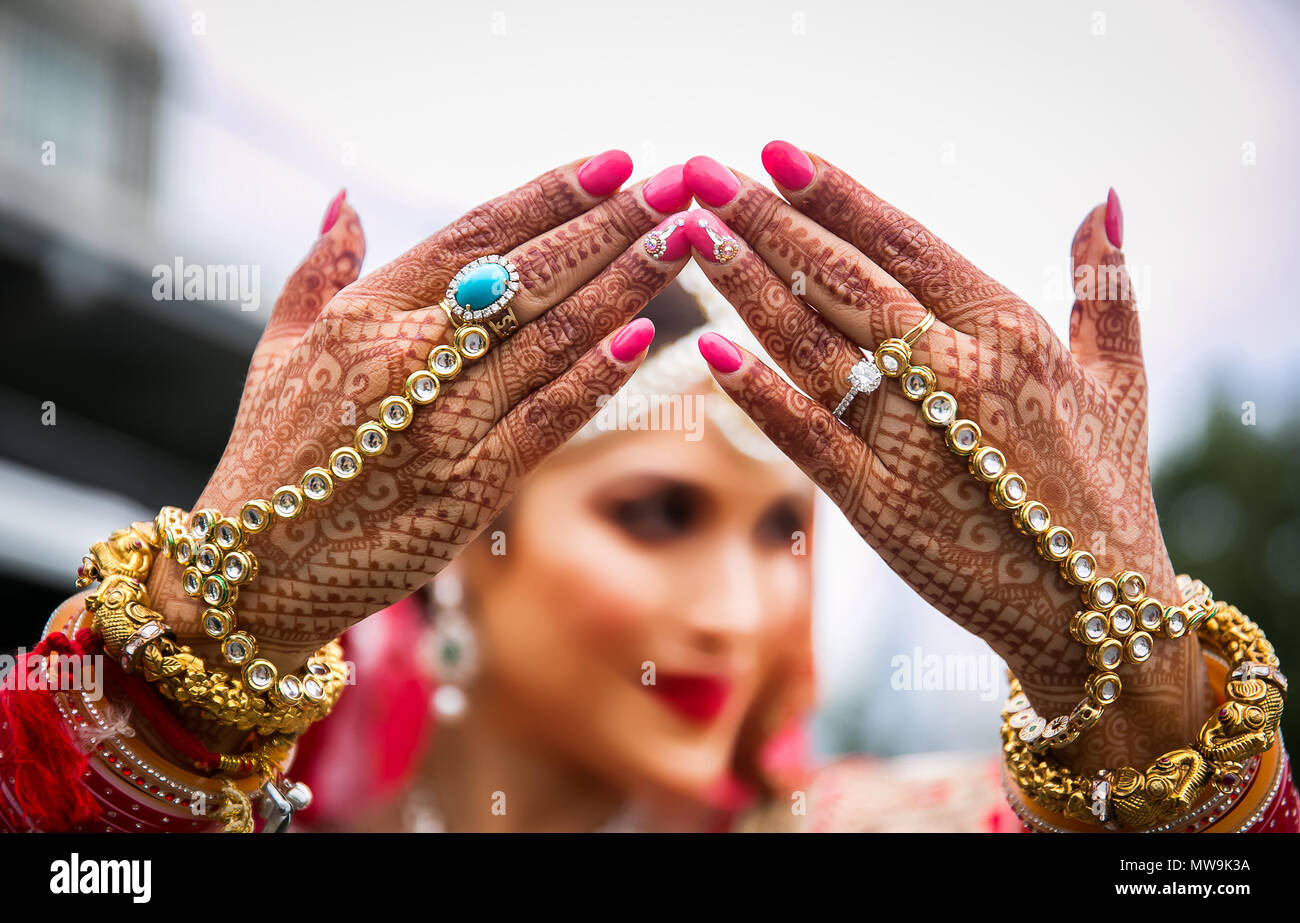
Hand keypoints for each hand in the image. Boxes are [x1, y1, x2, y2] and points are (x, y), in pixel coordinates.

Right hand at [147, 153, 691, 674]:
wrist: (256, 570)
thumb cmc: (268, 455)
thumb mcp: (276, 349)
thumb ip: (319, 270)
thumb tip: (346, 199)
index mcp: (363, 315)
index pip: (476, 234)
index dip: (551, 195)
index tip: (613, 163)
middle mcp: (406, 359)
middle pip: (530, 276)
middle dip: (611, 226)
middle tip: (675, 185)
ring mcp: (442, 423)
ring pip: (553, 340)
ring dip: (626, 286)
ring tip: (681, 242)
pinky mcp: (471, 486)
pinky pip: (550, 418)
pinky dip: (598, 376)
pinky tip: (644, 335)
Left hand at [682, 148, 1209, 771]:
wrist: (1096, 608)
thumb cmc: (1106, 485)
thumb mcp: (1120, 375)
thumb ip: (1104, 282)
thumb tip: (1101, 201)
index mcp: (1009, 331)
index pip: (904, 243)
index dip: (834, 196)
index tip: (775, 153)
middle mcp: (957, 374)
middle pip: (843, 281)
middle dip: (766, 221)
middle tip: (702, 174)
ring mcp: (913, 441)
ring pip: (813, 346)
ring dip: (746, 286)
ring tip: (693, 234)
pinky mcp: (879, 506)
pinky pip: (805, 436)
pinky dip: (755, 391)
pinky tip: (709, 346)